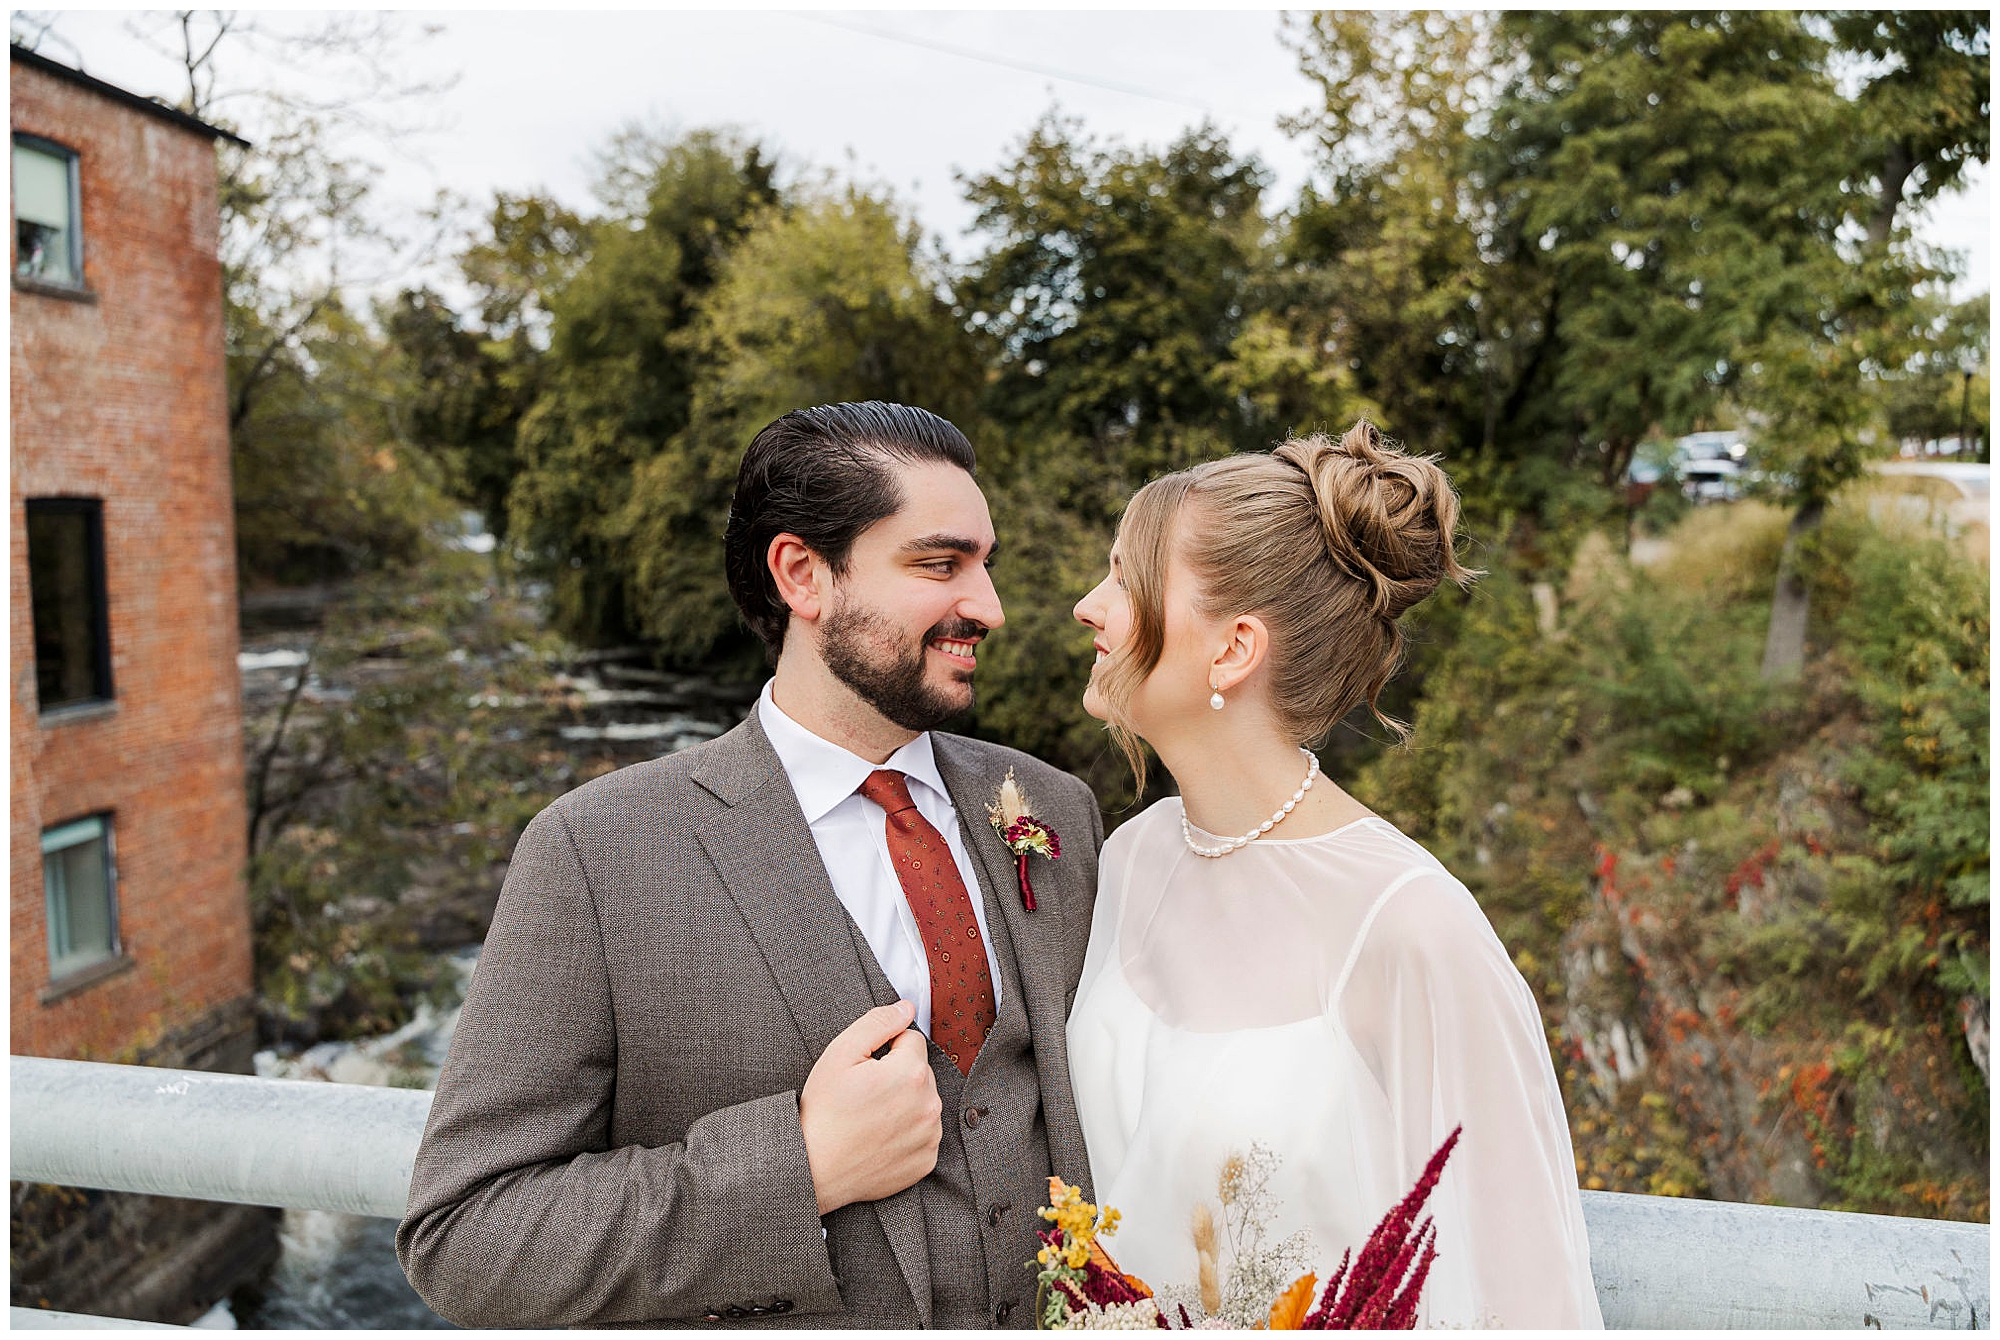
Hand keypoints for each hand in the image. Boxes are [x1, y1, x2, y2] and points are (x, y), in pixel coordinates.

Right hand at [799, 1000, 941, 1214]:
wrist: (814, 1169)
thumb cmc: (823, 1111)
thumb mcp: (840, 1054)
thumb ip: (878, 1022)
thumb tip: (906, 1008)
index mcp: (912, 1073)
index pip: (911, 1040)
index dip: (884, 1049)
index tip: (863, 1070)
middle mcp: (929, 1105)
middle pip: (920, 1071)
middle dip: (897, 1075)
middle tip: (863, 1095)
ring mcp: (930, 1136)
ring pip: (923, 1102)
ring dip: (904, 1103)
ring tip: (870, 1118)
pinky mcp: (927, 1160)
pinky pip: (923, 1134)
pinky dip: (907, 1133)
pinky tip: (879, 1138)